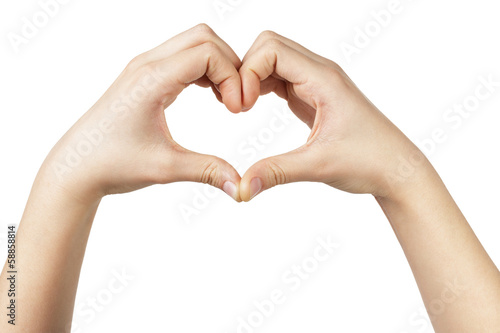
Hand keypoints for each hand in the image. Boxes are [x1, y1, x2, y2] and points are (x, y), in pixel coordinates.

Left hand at [42, 24, 242, 202]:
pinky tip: (210, 96)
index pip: (208, 53)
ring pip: (194, 43)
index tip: (236, 110)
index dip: (232, 77)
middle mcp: (147, 65)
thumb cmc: (112, 164)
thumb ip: (208, 171)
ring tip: (225, 100)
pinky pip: (183, 56)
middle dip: (230, 65)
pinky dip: (204, 69)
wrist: (77, 166)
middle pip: (204, 37)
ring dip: (217, 65)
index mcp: (152, 80)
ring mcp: (144, 67)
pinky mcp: (145, 76)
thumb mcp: (165, 168)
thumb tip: (242, 187)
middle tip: (235, 101)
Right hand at [238, 31, 425, 200]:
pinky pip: (280, 77)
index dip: (248, 71)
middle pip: (269, 46)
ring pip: (273, 60)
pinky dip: (261, 87)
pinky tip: (253, 108)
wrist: (395, 169)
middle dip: (245, 69)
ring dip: (252, 77)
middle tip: (237, 105)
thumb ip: (276, 172)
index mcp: (324, 79)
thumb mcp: (318, 166)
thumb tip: (241, 188)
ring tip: (241, 108)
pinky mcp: (312, 95)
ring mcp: (316, 82)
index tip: (241, 106)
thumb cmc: (370, 161)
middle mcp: (320, 73)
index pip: (272, 50)